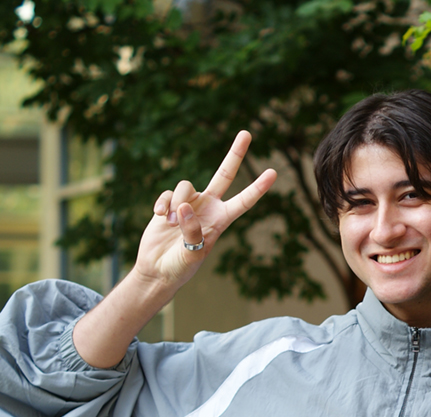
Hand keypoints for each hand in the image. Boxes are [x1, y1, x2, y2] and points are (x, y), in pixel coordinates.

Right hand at [134, 130, 276, 292]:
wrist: (158, 269)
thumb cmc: (180, 267)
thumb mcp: (191, 253)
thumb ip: (191, 230)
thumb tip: (183, 207)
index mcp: (222, 220)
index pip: (244, 201)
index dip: (258, 188)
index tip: (273, 173)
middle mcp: (209, 207)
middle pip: (224, 174)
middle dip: (235, 154)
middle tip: (247, 133)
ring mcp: (189, 203)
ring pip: (186, 185)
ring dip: (176, 202)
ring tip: (170, 223)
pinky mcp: (169, 203)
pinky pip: (167, 193)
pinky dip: (162, 203)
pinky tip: (158, 217)